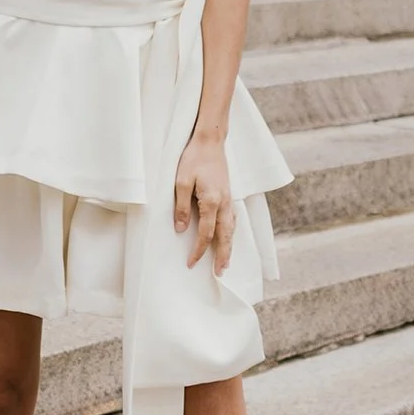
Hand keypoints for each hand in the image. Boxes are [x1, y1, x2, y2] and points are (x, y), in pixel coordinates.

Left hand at [173, 133, 234, 274]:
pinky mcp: (228, 195)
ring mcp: (229, 199)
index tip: (191, 263)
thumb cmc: (194, 159)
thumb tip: (180, 229)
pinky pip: (232, 219)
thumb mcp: (181, 182)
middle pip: (225, 236)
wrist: (210, 141)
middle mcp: (224, 203)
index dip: (199, 250)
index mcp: (212, 201)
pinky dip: (231, 233)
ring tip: (226, 262)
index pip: (206, 233)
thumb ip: (181, 207)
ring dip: (229, 246)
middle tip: (220, 273)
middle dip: (223, 256)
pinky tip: (228, 237)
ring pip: (232, 229)